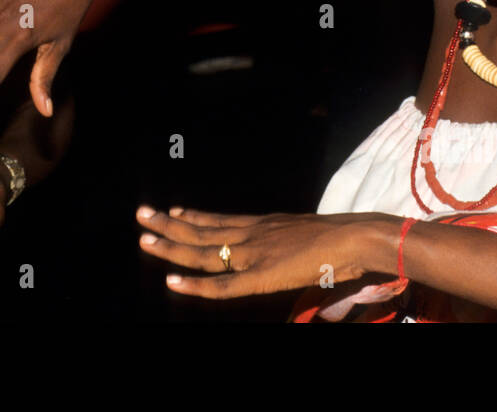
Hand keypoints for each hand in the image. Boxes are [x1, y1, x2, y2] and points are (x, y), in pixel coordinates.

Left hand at [135, 206, 395, 298]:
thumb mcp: (306, 237)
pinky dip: (195, 285)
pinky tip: (172, 282)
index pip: (221, 220)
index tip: (172, 211)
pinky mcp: (260, 276)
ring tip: (144, 237)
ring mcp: (253, 253)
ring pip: (202, 252)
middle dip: (169, 224)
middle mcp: (252, 234)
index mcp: (264, 224)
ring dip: (170, 246)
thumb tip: (292, 255)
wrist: (354, 238)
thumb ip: (290, 247)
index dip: (194, 217)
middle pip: (202, 230)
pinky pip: (222, 285)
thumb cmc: (342, 241)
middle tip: (142, 214)